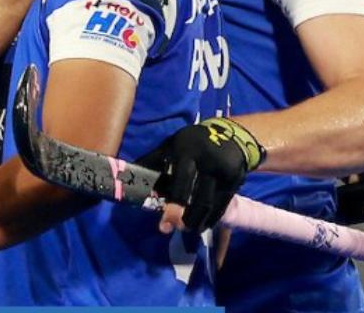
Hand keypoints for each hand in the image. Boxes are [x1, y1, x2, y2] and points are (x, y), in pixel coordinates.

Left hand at [141, 118, 264, 232]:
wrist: (232, 135)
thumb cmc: (193, 142)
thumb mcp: (172, 144)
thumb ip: (153, 160)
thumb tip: (128, 175)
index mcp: (187, 151)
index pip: (180, 181)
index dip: (173, 204)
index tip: (165, 223)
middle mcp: (207, 161)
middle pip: (198, 197)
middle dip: (186, 217)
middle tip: (176, 228)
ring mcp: (223, 172)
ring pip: (209, 204)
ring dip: (197, 220)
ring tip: (188, 228)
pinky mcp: (235, 181)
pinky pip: (223, 205)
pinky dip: (212, 218)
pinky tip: (203, 225)